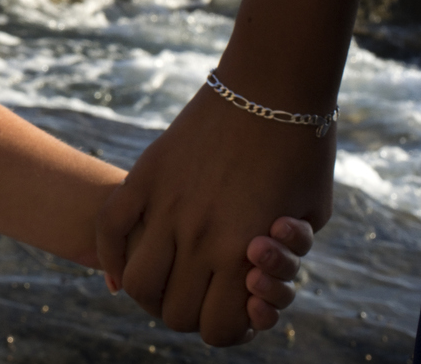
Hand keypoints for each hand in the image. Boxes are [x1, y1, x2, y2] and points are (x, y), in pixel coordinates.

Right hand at [97, 86, 334, 345]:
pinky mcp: (145, 175)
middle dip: (187, 315)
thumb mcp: (310, 219)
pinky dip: (110, 257)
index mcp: (242, 253)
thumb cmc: (303, 155)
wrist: (271, 90)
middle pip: (174, 312)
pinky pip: (111, 228)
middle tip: (196, 298)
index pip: (217, 328)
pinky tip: (118, 269)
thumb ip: (282, 258)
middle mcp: (199, 237)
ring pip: (138, 281)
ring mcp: (166, 205)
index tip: (229, 314)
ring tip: (161, 282)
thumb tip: (249, 285)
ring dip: (148, 293)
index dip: (224, 331)